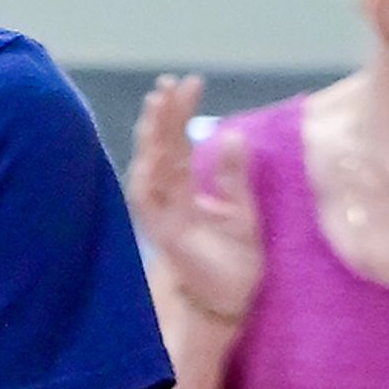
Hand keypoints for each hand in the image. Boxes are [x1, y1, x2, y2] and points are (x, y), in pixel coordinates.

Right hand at [128, 74, 259, 335]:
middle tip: (168, 83)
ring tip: (157, 105)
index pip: (177, 145)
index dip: (179, 114)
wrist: (228, 305)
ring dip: (151, 139)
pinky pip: (148, 204)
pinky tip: (152, 153)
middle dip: (161, 117)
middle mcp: (167, 201)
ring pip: (148, 170)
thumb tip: (230, 133)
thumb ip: (232, 175)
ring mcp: (162, 219)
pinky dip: (148, 177)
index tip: (188, 82)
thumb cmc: (232, 262)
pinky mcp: (165, 238)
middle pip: (158, 151)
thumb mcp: (240, 210)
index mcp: (185, 191)